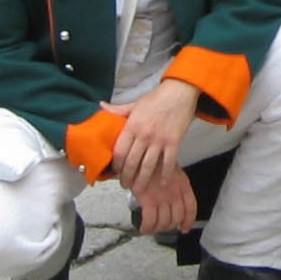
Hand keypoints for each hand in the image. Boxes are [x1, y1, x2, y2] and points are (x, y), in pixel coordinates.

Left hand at [106, 78, 198, 194]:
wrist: (180, 91)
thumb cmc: (156, 98)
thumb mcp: (134, 103)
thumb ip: (117, 110)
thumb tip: (100, 106)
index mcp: (132, 126)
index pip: (119, 152)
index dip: (116, 166)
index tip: (116, 172)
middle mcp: (144, 135)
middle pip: (131, 163)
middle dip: (127, 177)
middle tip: (125, 185)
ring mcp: (159, 140)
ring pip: (148, 166)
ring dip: (142, 180)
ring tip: (139, 188)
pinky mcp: (174, 142)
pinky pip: (168, 163)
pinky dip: (165, 175)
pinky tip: (163, 183)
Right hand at [133, 166, 198, 235]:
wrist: (142, 155)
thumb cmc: (154, 161)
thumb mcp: (172, 170)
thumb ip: (176, 185)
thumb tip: (175, 201)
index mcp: (183, 185)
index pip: (191, 208)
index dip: (188, 221)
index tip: (184, 228)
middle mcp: (175, 193)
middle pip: (177, 218)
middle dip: (170, 226)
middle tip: (163, 227)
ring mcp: (163, 198)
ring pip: (164, 222)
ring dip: (158, 229)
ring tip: (152, 228)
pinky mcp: (149, 200)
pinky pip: (150, 221)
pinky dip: (147, 228)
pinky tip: (144, 228)